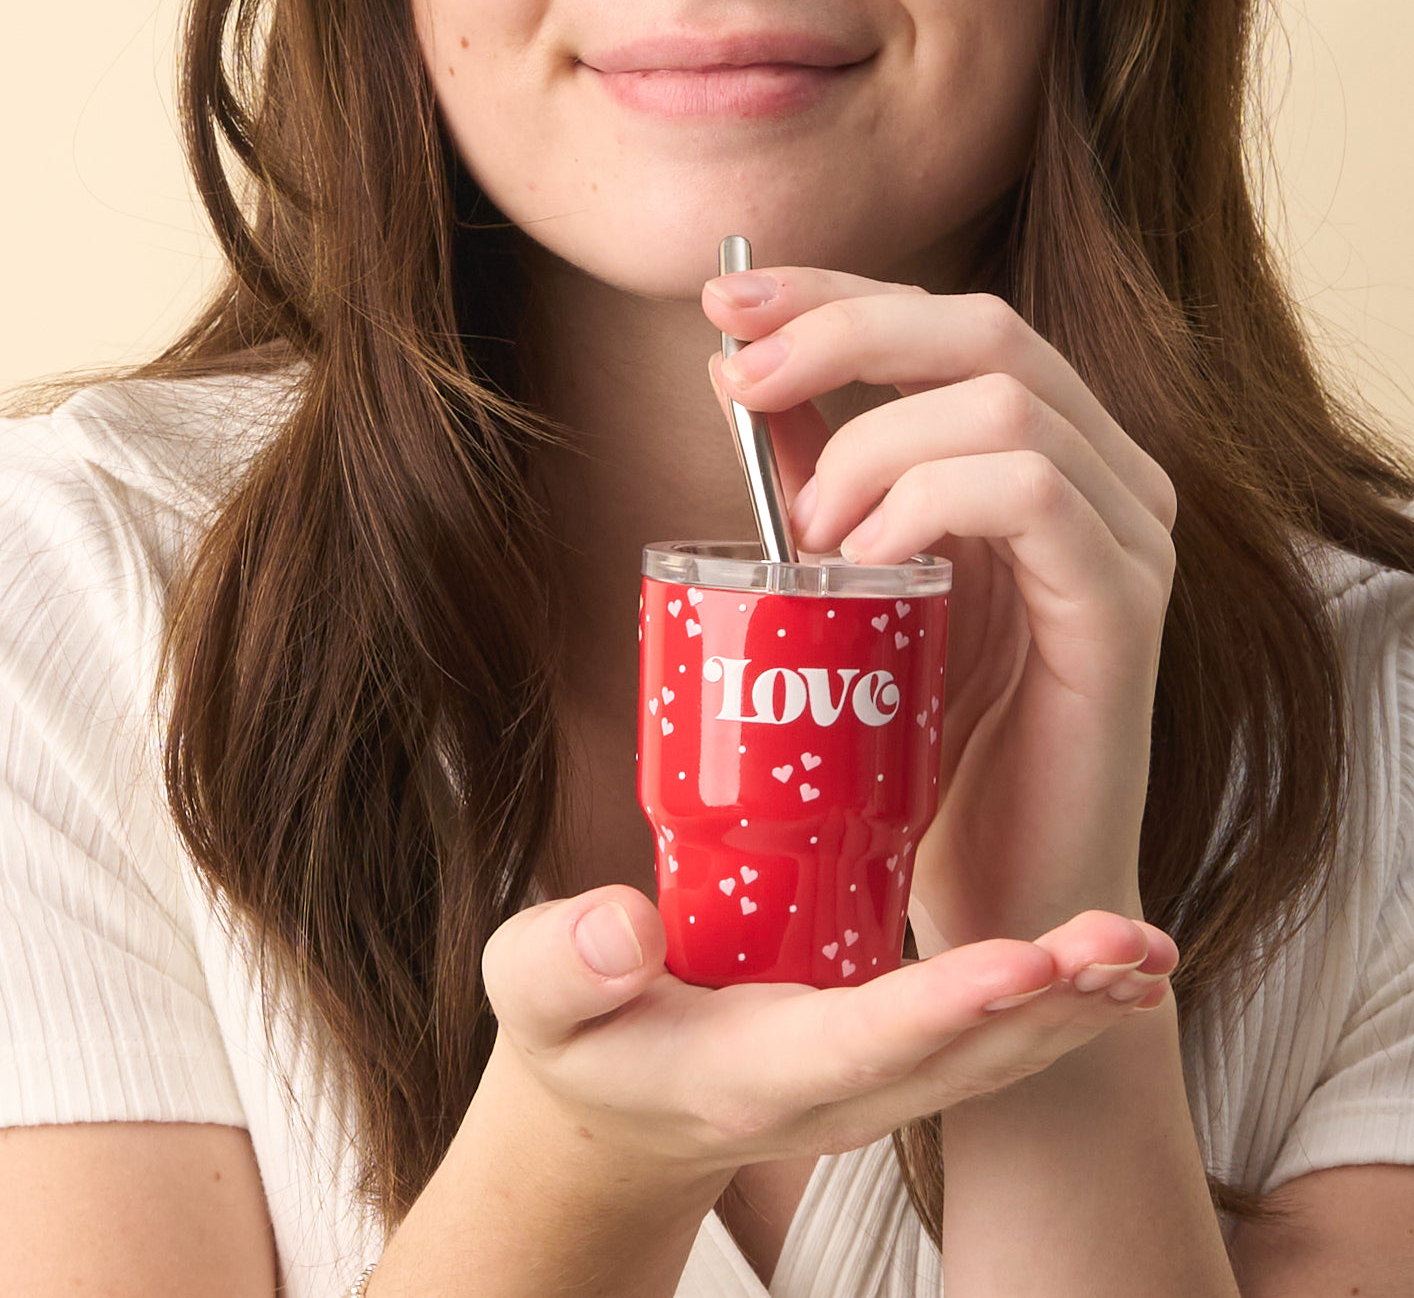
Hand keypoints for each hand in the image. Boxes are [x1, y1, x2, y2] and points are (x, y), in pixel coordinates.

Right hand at [481, 886, 1177, 1178]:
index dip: (941, 1008)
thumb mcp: (534, 995)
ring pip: (989, 1059)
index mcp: (747, 1074)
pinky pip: (985, 1043)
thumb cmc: (578, 1040)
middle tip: (1129, 944)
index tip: (1020, 961)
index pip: (859, 1045)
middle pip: (956, 1058)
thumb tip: (624, 927)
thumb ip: (563, 963)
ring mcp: (868, 1084)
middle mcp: (831, 1093)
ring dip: (1074, 1009)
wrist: (618, 1111)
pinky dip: (1055, 1009)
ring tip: (1148, 951)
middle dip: (1048, 1006)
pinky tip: (1111, 967)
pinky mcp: (886, 1057)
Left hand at [702, 269, 1177, 947]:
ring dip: (873, 444)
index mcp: (1042, 458)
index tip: (727, 296)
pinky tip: (865, 561)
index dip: (835, 288)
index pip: (945, 320)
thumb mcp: (858, 593)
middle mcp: (1103, 474)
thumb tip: (745, 383)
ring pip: (1003, 399)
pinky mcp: (1121, 608)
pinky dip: (928, 499)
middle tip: (739, 381)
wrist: (1007, 894)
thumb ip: (826, 489)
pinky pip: (1033, 492)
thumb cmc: (928, 753)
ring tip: (807, 536)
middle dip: (841, 332)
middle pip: (981, 326)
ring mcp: (1125, 536)